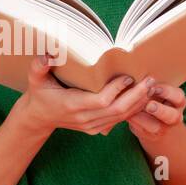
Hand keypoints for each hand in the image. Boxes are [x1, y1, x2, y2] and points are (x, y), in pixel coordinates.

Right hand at [13, 54, 152, 137]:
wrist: (39, 118)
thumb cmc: (39, 95)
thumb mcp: (35, 80)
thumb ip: (38, 67)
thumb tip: (47, 56)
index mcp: (71, 105)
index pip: (101, 101)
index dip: (116, 90)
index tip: (128, 77)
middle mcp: (84, 118)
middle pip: (116, 110)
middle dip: (136, 96)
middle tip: (149, 81)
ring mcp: (91, 126)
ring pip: (121, 117)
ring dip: (138, 103)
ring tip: (150, 87)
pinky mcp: (96, 128)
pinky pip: (118, 120)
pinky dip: (132, 110)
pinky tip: (142, 98)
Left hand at [124, 79, 185, 145]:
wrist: (158, 126)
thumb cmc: (156, 99)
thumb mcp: (160, 92)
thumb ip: (152, 85)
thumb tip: (135, 68)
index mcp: (178, 101)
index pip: (178, 96)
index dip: (167, 92)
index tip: (155, 87)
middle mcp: (174, 116)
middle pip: (173, 116)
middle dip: (160, 110)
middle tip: (149, 105)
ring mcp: (163, 128)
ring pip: (155, 127)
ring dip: (141, 118)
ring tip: (130, 111)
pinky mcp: (150, 137)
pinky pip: (141, 130)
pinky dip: (132, 122)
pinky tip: (124, 114)